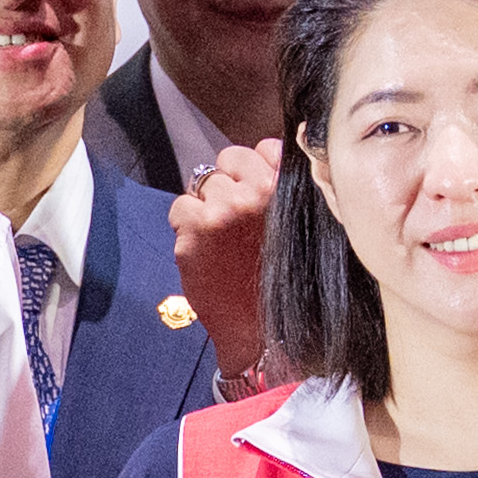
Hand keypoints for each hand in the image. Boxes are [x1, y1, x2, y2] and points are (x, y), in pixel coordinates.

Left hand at [167, 140, 277, 362]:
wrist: (262, 328)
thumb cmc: (280, 280)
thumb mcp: (297, 227)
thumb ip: (282, 191)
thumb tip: (262, 159)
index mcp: (289, 189)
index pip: (263, 148)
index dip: (254, 170)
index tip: (254, 195)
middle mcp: (259, 193)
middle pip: (229, 160)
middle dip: (227, 185)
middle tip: (235, 223)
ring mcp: (226, 208)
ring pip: (203, 183)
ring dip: (206, 207)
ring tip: (222, 241)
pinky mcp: (197, 227)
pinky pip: (180, 207)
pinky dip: (185, 227)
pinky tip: (205, 251)